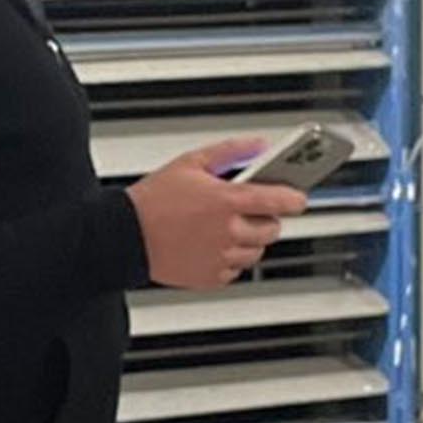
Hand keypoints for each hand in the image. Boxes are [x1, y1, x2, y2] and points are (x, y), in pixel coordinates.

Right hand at [128, 139, 308, 288]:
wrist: (124, 235)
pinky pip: (237, 269)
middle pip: (272, 228)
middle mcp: (228, 232)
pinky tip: (212, 244)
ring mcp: (221, 257)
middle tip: (247, 209)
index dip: (295, 198)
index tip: (299, 197)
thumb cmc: (152, 199)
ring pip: (257, 251)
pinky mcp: (211, 276)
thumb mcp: (191, 162)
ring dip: (249, 239)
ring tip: (224, 227)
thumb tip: (259, 146)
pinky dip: (230, 258)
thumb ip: (231, 151)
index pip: (280, 201)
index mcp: (227, 200)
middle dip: (265, 217)